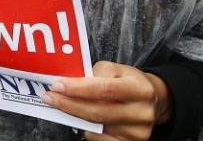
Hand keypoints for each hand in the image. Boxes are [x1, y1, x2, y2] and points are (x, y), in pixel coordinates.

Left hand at [44, 61, 171, 139]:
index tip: (57, 86)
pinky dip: (85, 130)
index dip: (78, 89)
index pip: (104, 89)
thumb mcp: (115, 69)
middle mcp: (141, 112)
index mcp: (139, 89)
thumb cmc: (128, 82)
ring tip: (59, 105)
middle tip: (49, 97)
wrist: (152, 101)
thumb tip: (68, 82)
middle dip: (68, 104)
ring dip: (73, 116)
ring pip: (96, 127)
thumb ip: (94, 73)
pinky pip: (100, 140)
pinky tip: (77, 119)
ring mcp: (137, 132)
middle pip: (97, 112)